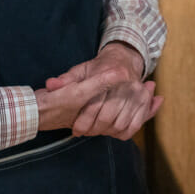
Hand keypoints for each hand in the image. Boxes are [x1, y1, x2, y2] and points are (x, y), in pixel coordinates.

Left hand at [44, 43, 162, 139]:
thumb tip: (50, 85)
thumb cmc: (99, 67)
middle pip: (107, 118)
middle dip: (93, 130)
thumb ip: (66, 79)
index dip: (83, 121)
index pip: (95, 105)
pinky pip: (134, 126)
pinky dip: (122, 133)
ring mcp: (138, 94)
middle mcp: (127, 84)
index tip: (75, 129)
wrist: (124, 60)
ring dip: (106, 132)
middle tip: (83, 132)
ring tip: (95, 131)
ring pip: (120, 125)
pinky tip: (111, 131)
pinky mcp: (144, 103)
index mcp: (110, 74)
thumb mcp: (80, 70)